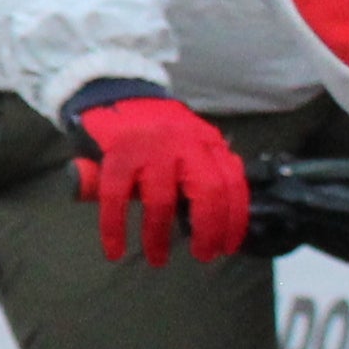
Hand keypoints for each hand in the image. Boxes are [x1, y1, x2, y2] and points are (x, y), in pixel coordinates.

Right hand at [65, 86, 249, 267]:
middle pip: (207, 192)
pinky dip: (114, 228)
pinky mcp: (118, 152)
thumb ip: (204, 168)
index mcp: (206, 141)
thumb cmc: (154, 126)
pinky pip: (117, 198)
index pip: (232, 184)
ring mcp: (151, 147)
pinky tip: (115, 251)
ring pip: (161, 201)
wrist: (114, 90)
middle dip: (208, 230)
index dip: (234, 219)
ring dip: (158, 236)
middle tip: (202, 255)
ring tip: (157, 258)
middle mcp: (185, 142)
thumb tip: (218, 217)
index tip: (228, 246)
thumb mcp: (189, 140)